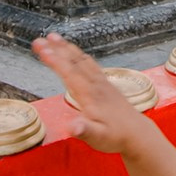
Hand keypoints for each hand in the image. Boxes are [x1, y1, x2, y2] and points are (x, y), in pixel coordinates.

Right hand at [32, 33, 151, 155]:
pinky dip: (78, 54)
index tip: (42, 49)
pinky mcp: (105, 83)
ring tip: (53, 37)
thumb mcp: (98, 138)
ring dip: (66, 48)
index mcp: (90, 96)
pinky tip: (73, 51)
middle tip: (38, 40)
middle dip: (56, 50)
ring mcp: (101, 82)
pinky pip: (89, 63)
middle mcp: (96, 85)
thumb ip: (85, 131)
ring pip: (81, 60)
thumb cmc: (116, 137)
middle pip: (74, 62)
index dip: (55, 61)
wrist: (137, 133)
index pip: (70, 74)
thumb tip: (73, 127)